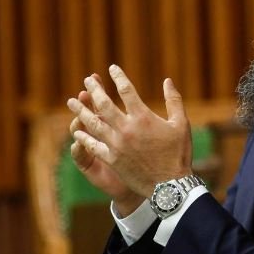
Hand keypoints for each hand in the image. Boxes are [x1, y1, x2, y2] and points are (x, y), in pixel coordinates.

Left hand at [67, 64, 192, 198]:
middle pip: (104, 104)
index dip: (118, 77)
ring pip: (94, 123)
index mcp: (143, 117)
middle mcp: (127, 128)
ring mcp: (117, 144)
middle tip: (87, 80)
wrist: (170, 185)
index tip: (112, 68)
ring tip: (72, 101)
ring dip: (81, 111)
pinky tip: (76, 131)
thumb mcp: (181, 124)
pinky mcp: (112, 159)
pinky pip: (93, 146)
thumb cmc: (178, 153)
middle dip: (94, 90)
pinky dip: (84, 137)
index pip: (127, 91)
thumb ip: (173, 100)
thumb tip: (167, 81)